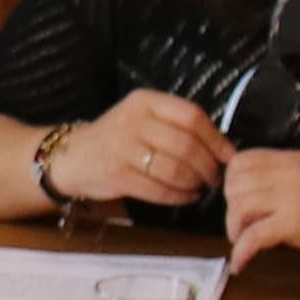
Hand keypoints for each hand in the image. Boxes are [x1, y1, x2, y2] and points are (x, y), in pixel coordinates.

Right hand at [49, 91, 228, 210]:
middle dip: (208, 166)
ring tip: (199, 188)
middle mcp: (133, 121)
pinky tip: (185, 197)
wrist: (71, 157)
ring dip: (194, 183)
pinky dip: (178, 196)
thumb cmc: (116, 139)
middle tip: (215, 179)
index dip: (216, 139)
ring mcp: (122, 148)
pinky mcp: (116, 175)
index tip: (228, 156)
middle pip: (186, 145)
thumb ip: (176, 125)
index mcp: (145, 101)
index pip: (192, 116)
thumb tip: (222, 148)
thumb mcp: (143, 119)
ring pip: (174, 169)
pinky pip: (158, 189)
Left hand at [222, 149, 299, 273]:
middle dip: (230, 210)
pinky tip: (242, 263)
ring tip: (244, 243)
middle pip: (235, 185)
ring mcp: (294, 197)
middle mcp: (291, 173)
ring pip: (239, 208)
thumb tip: (244, 190)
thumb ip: (280, 179)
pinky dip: (242, 252)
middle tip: (241, 227)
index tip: (237, 202)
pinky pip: (253, 236)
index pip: (242, 160)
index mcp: (294, 160)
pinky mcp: (295, 223)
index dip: (231, 183)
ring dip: (235, 231)